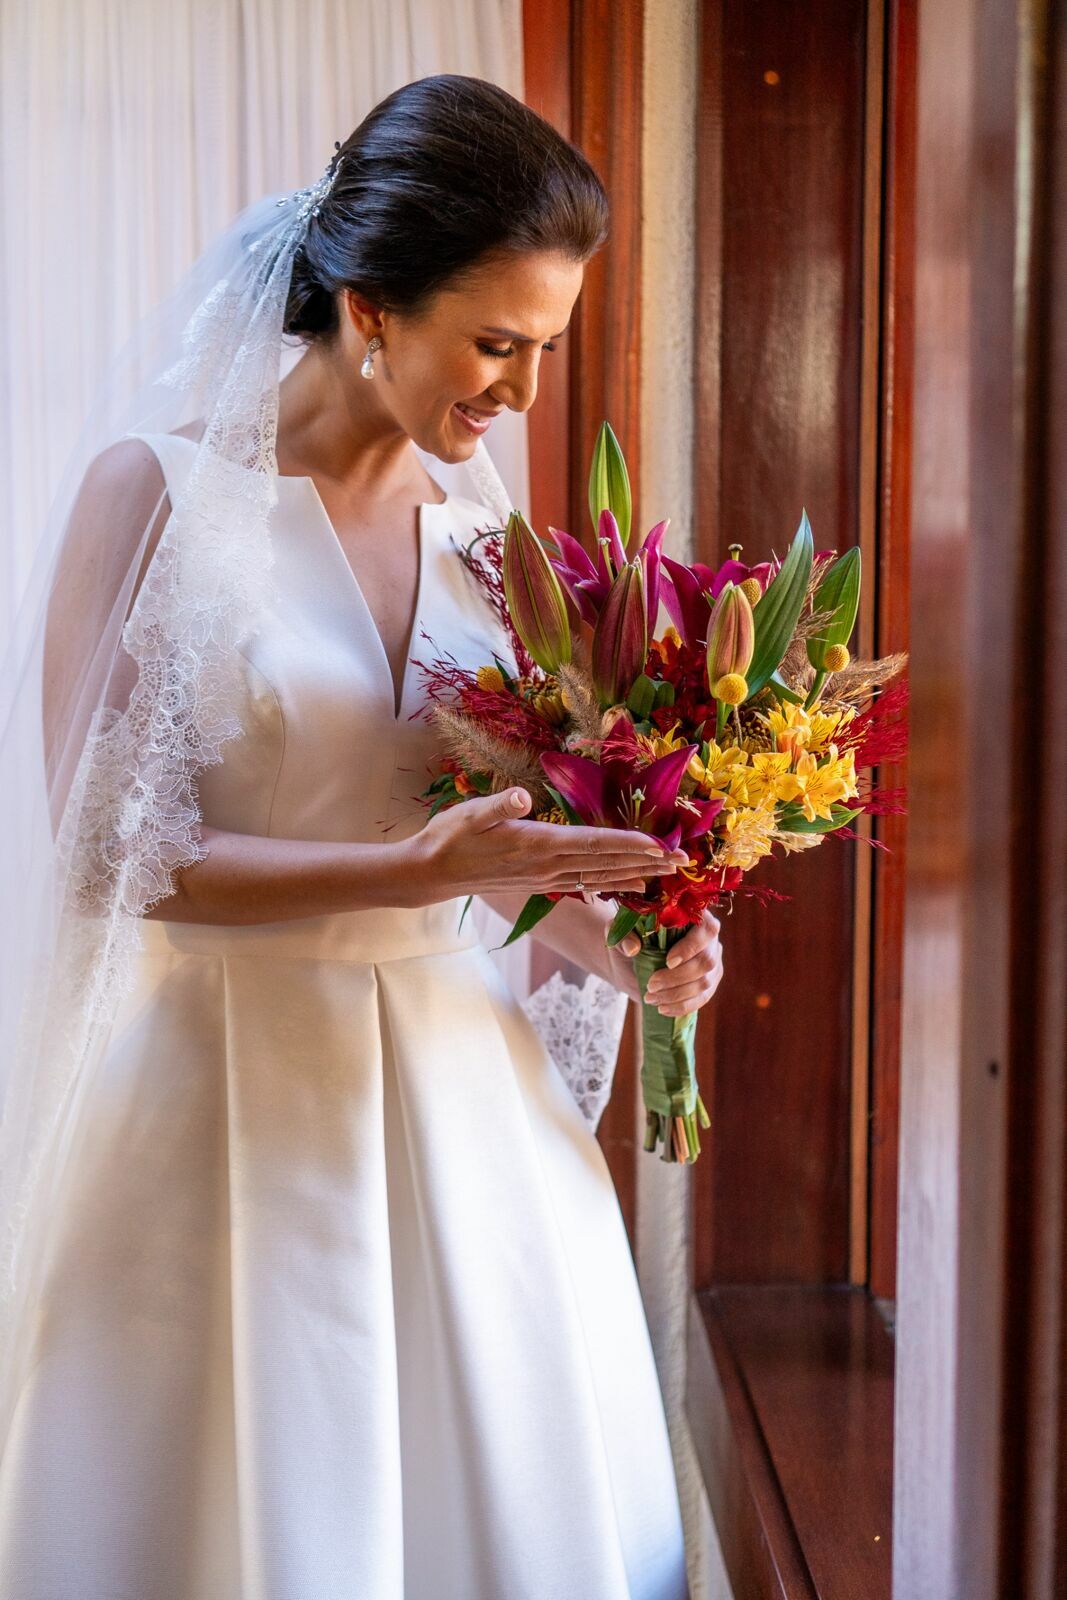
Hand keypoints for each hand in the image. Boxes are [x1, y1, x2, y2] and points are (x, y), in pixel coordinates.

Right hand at [415, 786, 688, 903]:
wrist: (431, 874)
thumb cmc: (449, 837)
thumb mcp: (471, 813)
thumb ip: (499, 806)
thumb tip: (521, 797)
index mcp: (538, 845)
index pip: (593, 844)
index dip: (629, 843)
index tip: (660, 844)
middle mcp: (548, 866)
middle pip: (607, 864)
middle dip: (647, 862)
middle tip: (683, 862)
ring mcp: (546, 878)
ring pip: (601, 877)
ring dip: (636, 875)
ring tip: (667, 874)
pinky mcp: (541, 883)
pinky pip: (586, 884)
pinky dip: (612, 883)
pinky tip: (629, 884)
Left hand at [615, 909, 724, 1015]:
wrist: (628, 961)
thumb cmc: (626, 939)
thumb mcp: (618, 933)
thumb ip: (623, 936)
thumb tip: (632, 948)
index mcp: (692, 916)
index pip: (706, 929)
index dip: (691, 947)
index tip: (668, 961)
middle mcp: (708, 938)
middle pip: (707, 960)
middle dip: (677, 977)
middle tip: (651, 985)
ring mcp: (712, 961)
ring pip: (705, 982)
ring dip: (676, 994)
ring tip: (651, 998)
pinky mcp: (708, 982)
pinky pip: (703, 998)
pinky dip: (682, 1006)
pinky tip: (662, 1008)